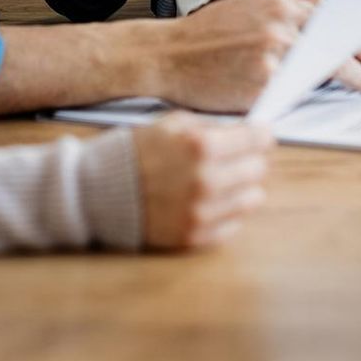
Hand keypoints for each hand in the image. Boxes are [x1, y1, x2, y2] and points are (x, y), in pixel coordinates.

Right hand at [130, 112, 272, 249]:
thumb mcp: (172, 123)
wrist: (99, 191)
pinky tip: (209, 200)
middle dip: (250, 159)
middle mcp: (206, 181)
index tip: (260, 135)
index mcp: (202, 146)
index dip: (261, 135)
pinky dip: (227, 211)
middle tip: (235, 156)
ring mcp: (201, 212)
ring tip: (221, 180)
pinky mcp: (194, 236)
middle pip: (258, 169)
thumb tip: (247, 131)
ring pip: (252, 199)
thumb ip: (212, 127)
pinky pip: (233, 224)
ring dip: (242, 186)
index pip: (257, 140)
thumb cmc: (138, 151)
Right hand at [151, 0, 360, 112]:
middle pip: (343, 43)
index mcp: (281, 5)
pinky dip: (316, 96)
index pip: (339, 21)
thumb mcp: (252, 14)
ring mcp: (273, 54)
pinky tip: (329, 102)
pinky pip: (299, 92)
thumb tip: (335, 24)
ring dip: (357, 81)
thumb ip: (293, 19)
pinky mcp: (262, 82)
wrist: (166, 55)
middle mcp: (282, 25)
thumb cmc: (208, 38)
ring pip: (328, 69)